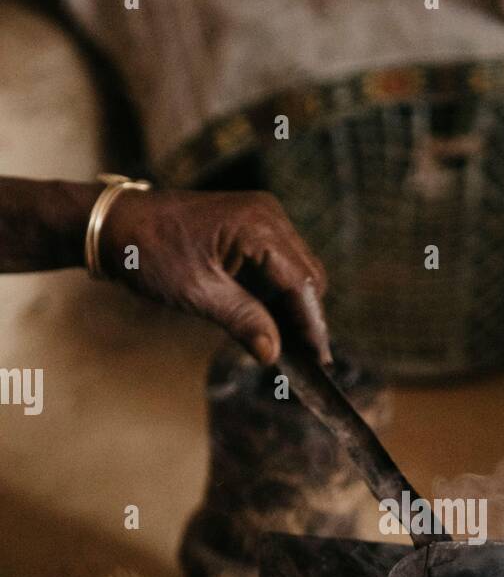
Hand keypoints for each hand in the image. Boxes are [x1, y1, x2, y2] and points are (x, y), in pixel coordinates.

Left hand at [100, 188, 329, 364]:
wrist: (113, 223)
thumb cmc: (148, 251)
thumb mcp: (197, 292)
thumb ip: (242, 320)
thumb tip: (274, 353)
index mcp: (258, 225)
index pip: (301, 282)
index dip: (311, 324)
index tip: (319, 360)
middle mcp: (267, 215)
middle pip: (307, 275)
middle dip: (306, 317)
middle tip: (303, 359)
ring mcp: (260, 218)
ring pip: (296, 272)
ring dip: (293, 307)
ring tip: (289, 345)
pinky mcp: (249, 227)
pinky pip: (278, 264)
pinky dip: (277, 293)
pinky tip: (271, 321)